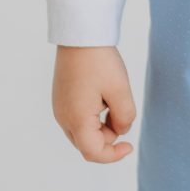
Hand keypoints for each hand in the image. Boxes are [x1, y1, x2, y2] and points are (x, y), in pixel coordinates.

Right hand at [52, 44, 135, 162]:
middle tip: (120, 109)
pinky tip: (101, 93)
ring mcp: (60, 108)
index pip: (93, 153)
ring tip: (111, 96)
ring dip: (101, 124)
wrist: (80, 35)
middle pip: (88, 144)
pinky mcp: (60, 99)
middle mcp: (63, 118)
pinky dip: (93, 114)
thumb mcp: (120, 90)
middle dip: (108, 135)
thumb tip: (120, 130)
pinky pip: (78, 118)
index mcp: (77, 120)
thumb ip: (124, 117)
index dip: (113, 156)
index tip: (129, 146)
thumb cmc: (100, 61)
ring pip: (83, 131)